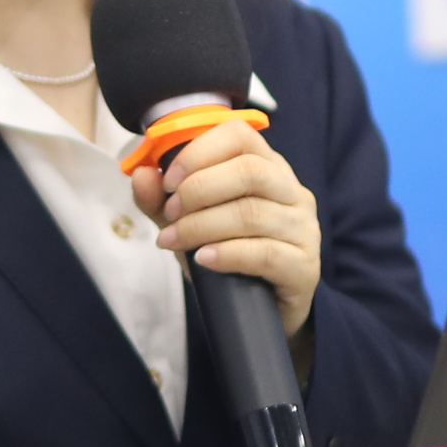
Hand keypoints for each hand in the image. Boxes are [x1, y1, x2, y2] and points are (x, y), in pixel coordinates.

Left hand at [134, 122, 320, 340]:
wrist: (263, 310)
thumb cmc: (229, 256)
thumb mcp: (189, 223)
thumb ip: (162, 200)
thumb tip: (142, 174)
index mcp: (268, 167)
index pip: (240, 135)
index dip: (199, 151)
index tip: (168, 180)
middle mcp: (292, 191)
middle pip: (249, 171)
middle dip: (198, 190)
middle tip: (170, 214)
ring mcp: (303, 228)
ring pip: (252, 213)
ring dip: (202, 225)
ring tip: (174, 240)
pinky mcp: (305, 266)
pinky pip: (265, 253)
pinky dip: (227, 254)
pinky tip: (203, 259)